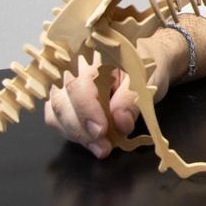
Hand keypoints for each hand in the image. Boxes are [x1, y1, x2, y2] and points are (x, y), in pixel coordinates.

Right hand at [44, 37, 173, 158]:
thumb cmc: (147, 68)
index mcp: (94, 57)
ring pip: (55, 112)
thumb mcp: (146, 82)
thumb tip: (120, 123)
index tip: (101, 131)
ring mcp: (64, 84)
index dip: (86, 110)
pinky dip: (73, 134)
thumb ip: (131, 100)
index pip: (78, 84)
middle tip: (103, 147)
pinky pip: (56, 119)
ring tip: (101, 148)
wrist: (150, 61)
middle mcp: (72, 68)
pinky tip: (92, 142)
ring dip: (76, 134)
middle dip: (80, 129)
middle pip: (60, 100)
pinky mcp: (63, 100)